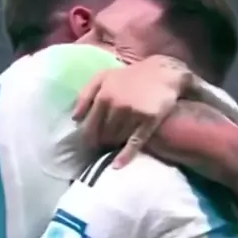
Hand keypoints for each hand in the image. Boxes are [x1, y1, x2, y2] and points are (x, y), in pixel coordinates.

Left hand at [72, 55, 192, 166]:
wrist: (164, 72)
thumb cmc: (131, 76)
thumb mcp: (104, 77)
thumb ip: (85, 94)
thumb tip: (74, 118)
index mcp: (103, 95)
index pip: (90, 125)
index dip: (89, 138)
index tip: (90, 144)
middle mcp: (117, 104)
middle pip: (103, 134)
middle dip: (103, 141)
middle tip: (105, 145)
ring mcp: (133, 113)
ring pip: (117, 138)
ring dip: (114, 145)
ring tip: (115, 145)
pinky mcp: (149, 120)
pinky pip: (134, 142)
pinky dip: (125, 155)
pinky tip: (117, 165)